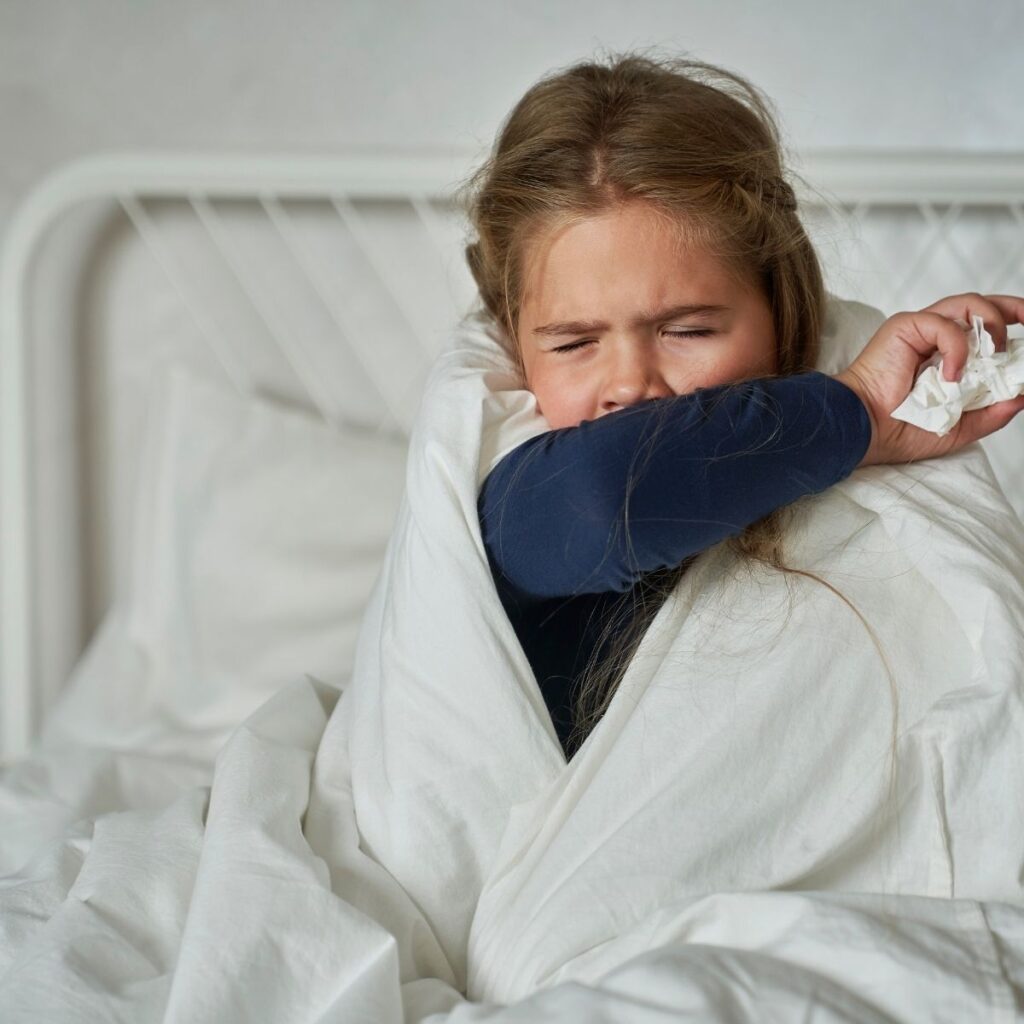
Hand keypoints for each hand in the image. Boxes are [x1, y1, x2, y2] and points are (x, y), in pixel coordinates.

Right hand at [832, 292, 1023, 466]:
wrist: (865, 431)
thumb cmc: (898, 431)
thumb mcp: (959, 427)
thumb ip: (990, 412)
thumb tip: (1023, 396)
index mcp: (944, 357)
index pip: (982, 328)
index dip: (1008, 326)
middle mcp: (933, 338)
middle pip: (979, 305)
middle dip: (1011, 308)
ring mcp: (918, 330)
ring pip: (966, 304)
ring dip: (991, 323)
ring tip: (995, 352)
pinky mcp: (905, 327)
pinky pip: (943, 324)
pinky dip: (957, 348)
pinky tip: (952, 375)